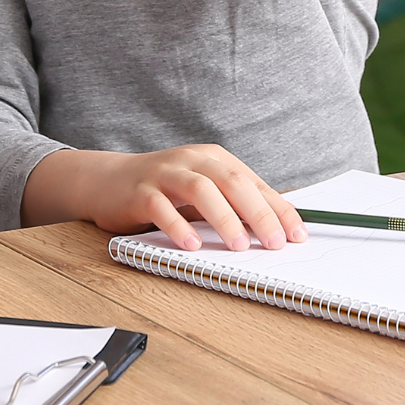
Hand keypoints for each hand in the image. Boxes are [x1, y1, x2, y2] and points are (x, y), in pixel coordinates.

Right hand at [24, 145, 306, 251]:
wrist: (107, 181)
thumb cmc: (164, 190)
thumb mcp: (203, 192)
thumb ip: (233, 205)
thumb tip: (276, 229)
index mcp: (213, 159)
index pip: (254, 183)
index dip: (278, 209)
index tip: (298, 236)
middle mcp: (191, 160)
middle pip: (232, 181)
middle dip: (258, 213)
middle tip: (275, 242)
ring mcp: (164, 174)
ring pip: (200, 189)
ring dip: (223, 217)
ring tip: (238, 245)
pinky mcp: (139, 192)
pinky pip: (161, 207)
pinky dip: (178, 226)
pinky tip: (192, 245)